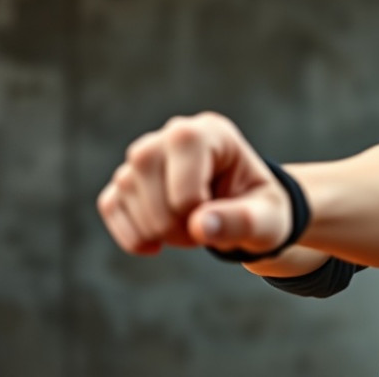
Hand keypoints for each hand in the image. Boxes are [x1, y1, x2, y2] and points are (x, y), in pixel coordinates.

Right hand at [96, 112, 291, 255]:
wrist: (248, 216)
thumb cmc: (261, 211)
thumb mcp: (267, 220)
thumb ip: (241, 221)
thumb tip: (199, 226)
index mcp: (213, 132)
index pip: (184, 155)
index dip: (195, 200)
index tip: (218, 216)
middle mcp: (174, 133)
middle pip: (144, 169)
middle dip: (171, 219)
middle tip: (203, 231)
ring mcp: (148, 155)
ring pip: (124, 190)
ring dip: (154, 229)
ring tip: (188, 231)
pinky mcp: (129, 180)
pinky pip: (111, 205)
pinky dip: (130, 235)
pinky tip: (156, 246)